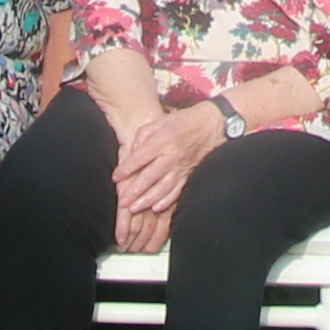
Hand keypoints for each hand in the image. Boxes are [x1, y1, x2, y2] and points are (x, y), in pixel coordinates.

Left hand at [113, 99, 222, 250]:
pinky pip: (177, 191)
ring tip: (133, 209)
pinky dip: (166, 201)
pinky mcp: (190, 175)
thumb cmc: (184, 121)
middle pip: (149, 177)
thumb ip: (143, 134)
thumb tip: (133, 151)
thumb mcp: (161, 120)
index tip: (116, 178)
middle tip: (122, 202)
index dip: (126, 169)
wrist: (213, 125)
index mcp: (163, 140)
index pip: (140, 158)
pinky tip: (155, 208)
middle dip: (134, 191)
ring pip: (162, 188)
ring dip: (147, 200)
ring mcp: (182, 167)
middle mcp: (172, 156)